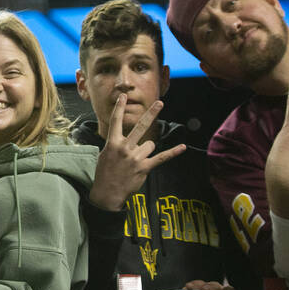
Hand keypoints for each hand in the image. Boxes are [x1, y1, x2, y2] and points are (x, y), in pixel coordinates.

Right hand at [89, 95, 185, 210]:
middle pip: (140, 126)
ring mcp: (135, 158)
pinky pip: (162, 157)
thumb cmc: (105, 172)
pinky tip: (183, 147)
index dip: (120, 108)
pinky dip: (173, 152)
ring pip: (149, 145)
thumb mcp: (105, 154)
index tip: (123, 96)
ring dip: (145, 151)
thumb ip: (116, 144)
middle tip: (160, 103)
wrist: (107, 193)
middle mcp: (125, 148)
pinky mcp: (144, 168)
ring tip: (135, 161)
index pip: (116, 121)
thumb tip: (127, 139)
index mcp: (113, 143)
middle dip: (151, 114)